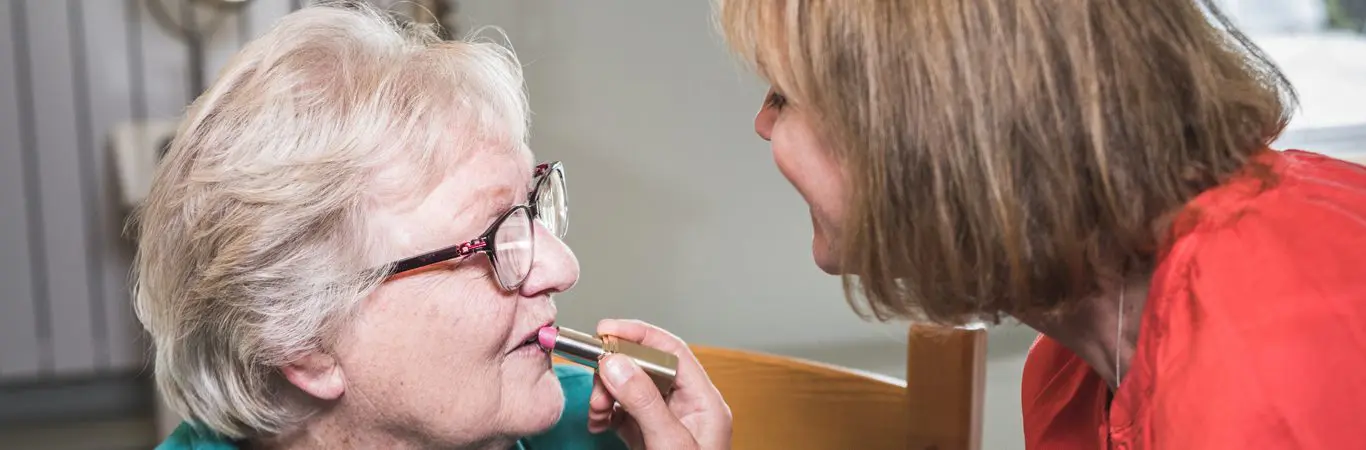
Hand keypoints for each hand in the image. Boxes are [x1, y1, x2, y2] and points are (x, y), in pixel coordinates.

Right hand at [588, 319, 731, 449]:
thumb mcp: (670, 442)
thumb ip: (644, 402)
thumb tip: (617, 362)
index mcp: (705, 402)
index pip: (673, 352)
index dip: (640, 335)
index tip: (607, 329)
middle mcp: (687, 408)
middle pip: (647, 368)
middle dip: (615, 372)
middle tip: (596, 379)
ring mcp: (666, 422)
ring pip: (630, 390)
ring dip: (605, 394)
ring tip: (596, 410)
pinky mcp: (649, 437)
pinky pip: (622, 413)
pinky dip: (605, 413)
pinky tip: (597, 422)